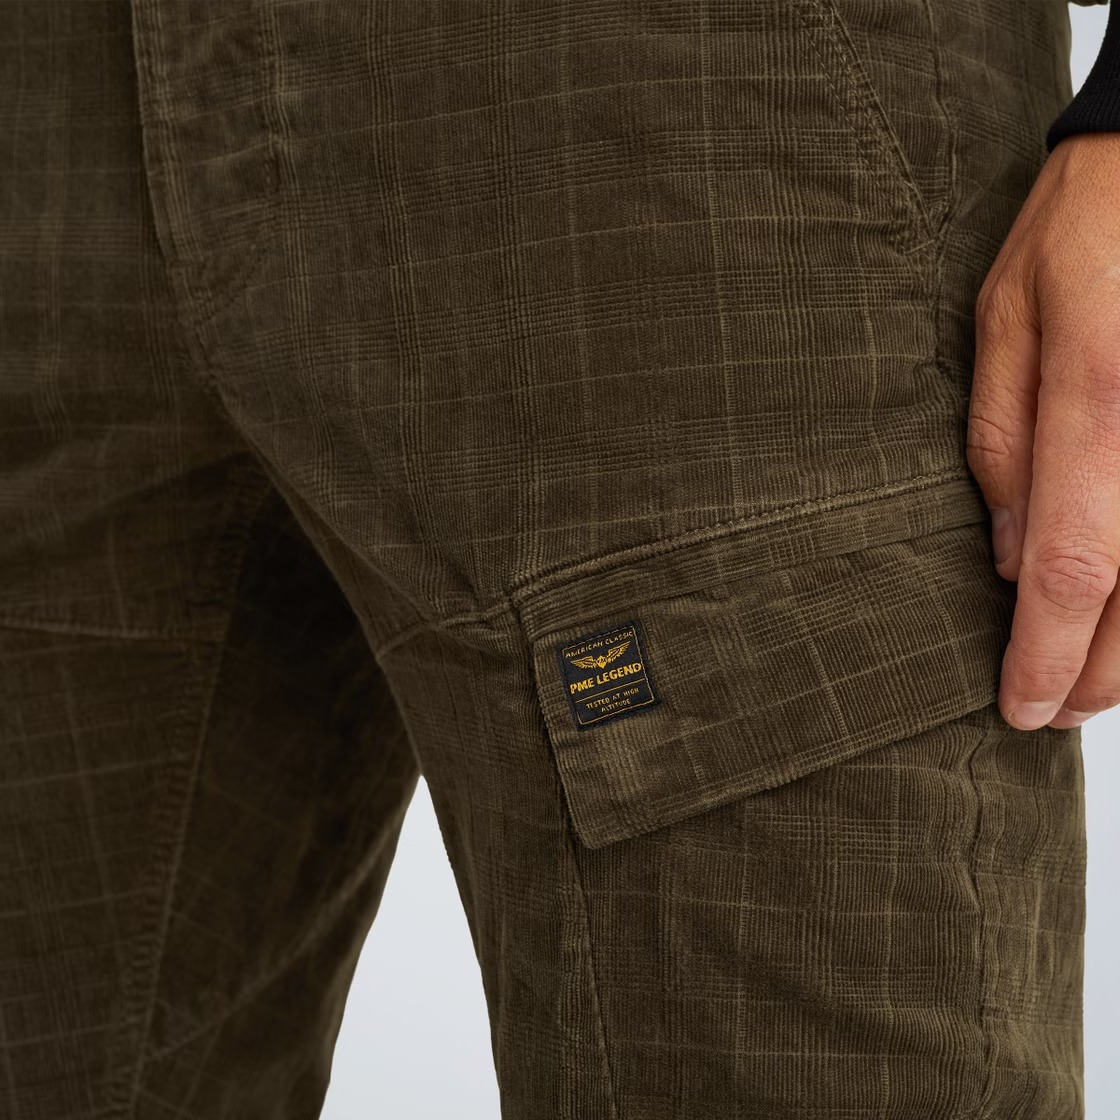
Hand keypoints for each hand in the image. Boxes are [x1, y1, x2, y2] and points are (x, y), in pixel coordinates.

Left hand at [967, 131, 1119, 731]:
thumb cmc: (1084, 226)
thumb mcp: (1006, 318)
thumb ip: (1003, 444)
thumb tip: (1013, 561)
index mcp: (1099, 400)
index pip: (1075, 568)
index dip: (1049, 655)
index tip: (1021, 709)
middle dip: (1104, 675)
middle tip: (1058, 712)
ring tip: (1100, 683)